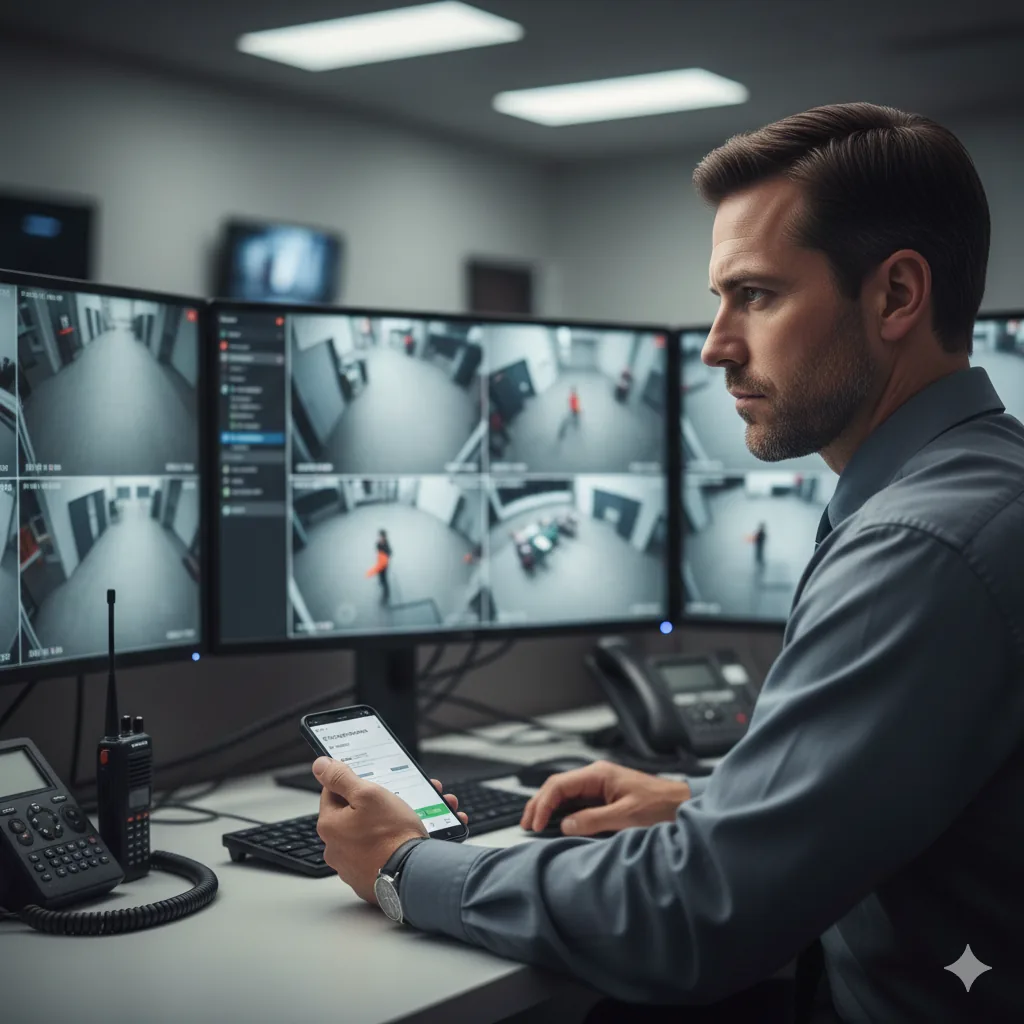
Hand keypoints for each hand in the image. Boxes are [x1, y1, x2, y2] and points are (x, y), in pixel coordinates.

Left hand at [313, 758, 467, 904]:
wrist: (414, 875)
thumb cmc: (392, 835)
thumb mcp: (368, 794)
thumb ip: (341, 778)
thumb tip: (320, 766)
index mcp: (330, 826)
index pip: (333, 793)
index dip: (353, 783)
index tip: (370, 783)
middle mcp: (335, 849)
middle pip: (351, 815)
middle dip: (374, 805)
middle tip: (396, 800)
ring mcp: (352, 868)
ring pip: (367, 835)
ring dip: (386, 825)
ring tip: (411, 819)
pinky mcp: (369, 881)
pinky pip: (378, 856)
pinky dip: (391, 847)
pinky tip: (408, 840)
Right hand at [519, 760, 691, 836]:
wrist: (682, 805)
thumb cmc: (660, 806)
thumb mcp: (626, 816)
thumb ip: (593, 820)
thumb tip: (565, 825)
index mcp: (598, 774)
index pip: (558, 785)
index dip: (542, 804)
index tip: (535, 824)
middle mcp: (596, 777)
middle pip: (557, 788)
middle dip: (538, 805)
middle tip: (526, 825)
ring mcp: (599, 786)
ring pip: (564, 795)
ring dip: (548, 809)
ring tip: (535, 825)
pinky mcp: (604, 797)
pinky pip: (576, 803)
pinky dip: (562, 813)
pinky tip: (556, 824)